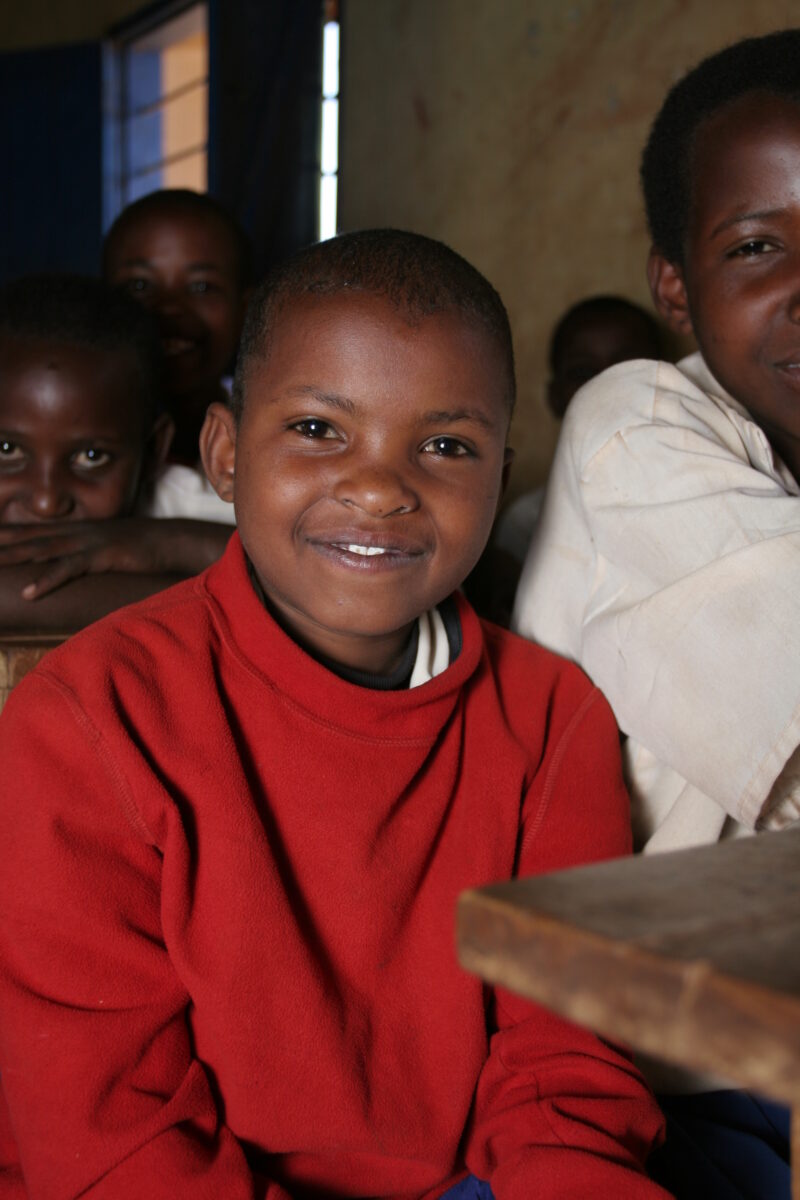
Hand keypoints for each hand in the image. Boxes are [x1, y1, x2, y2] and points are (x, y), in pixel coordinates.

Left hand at [0, 518, 231, 598]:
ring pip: (41, 550)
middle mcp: (76, 532)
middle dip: (2, 544)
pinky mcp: (101, 555)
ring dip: (13, 558)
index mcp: (76, 530)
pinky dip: (47, 580)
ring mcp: (87, 542)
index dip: (6, 534)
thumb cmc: (143, 546)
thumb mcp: (108, 547)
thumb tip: (73, 564)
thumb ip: (87, 553)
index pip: (32, 531)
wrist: (172, 539)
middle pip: (29, 538)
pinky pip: (68, 569)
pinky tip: (29, 592)